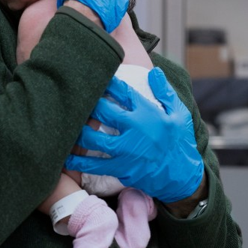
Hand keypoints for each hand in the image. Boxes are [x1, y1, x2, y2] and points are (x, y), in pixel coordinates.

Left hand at [65, 68, 203, 202]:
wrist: (181, 176)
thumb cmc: (179, 142)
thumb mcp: (178, 114)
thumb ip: (164, 92)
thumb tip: (154, 72)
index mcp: (148, 113)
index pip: (123, 92)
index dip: (108, 83)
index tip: (95, 76)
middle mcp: (135, 130)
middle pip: (103, 112)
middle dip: (88, 103)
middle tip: (76, 97)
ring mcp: (126, 151)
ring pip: (94, 138)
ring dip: (79, 131)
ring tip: (67, 123)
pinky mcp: (121, 168)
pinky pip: (95, 165)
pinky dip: (79, 162)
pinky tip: (66, 157)